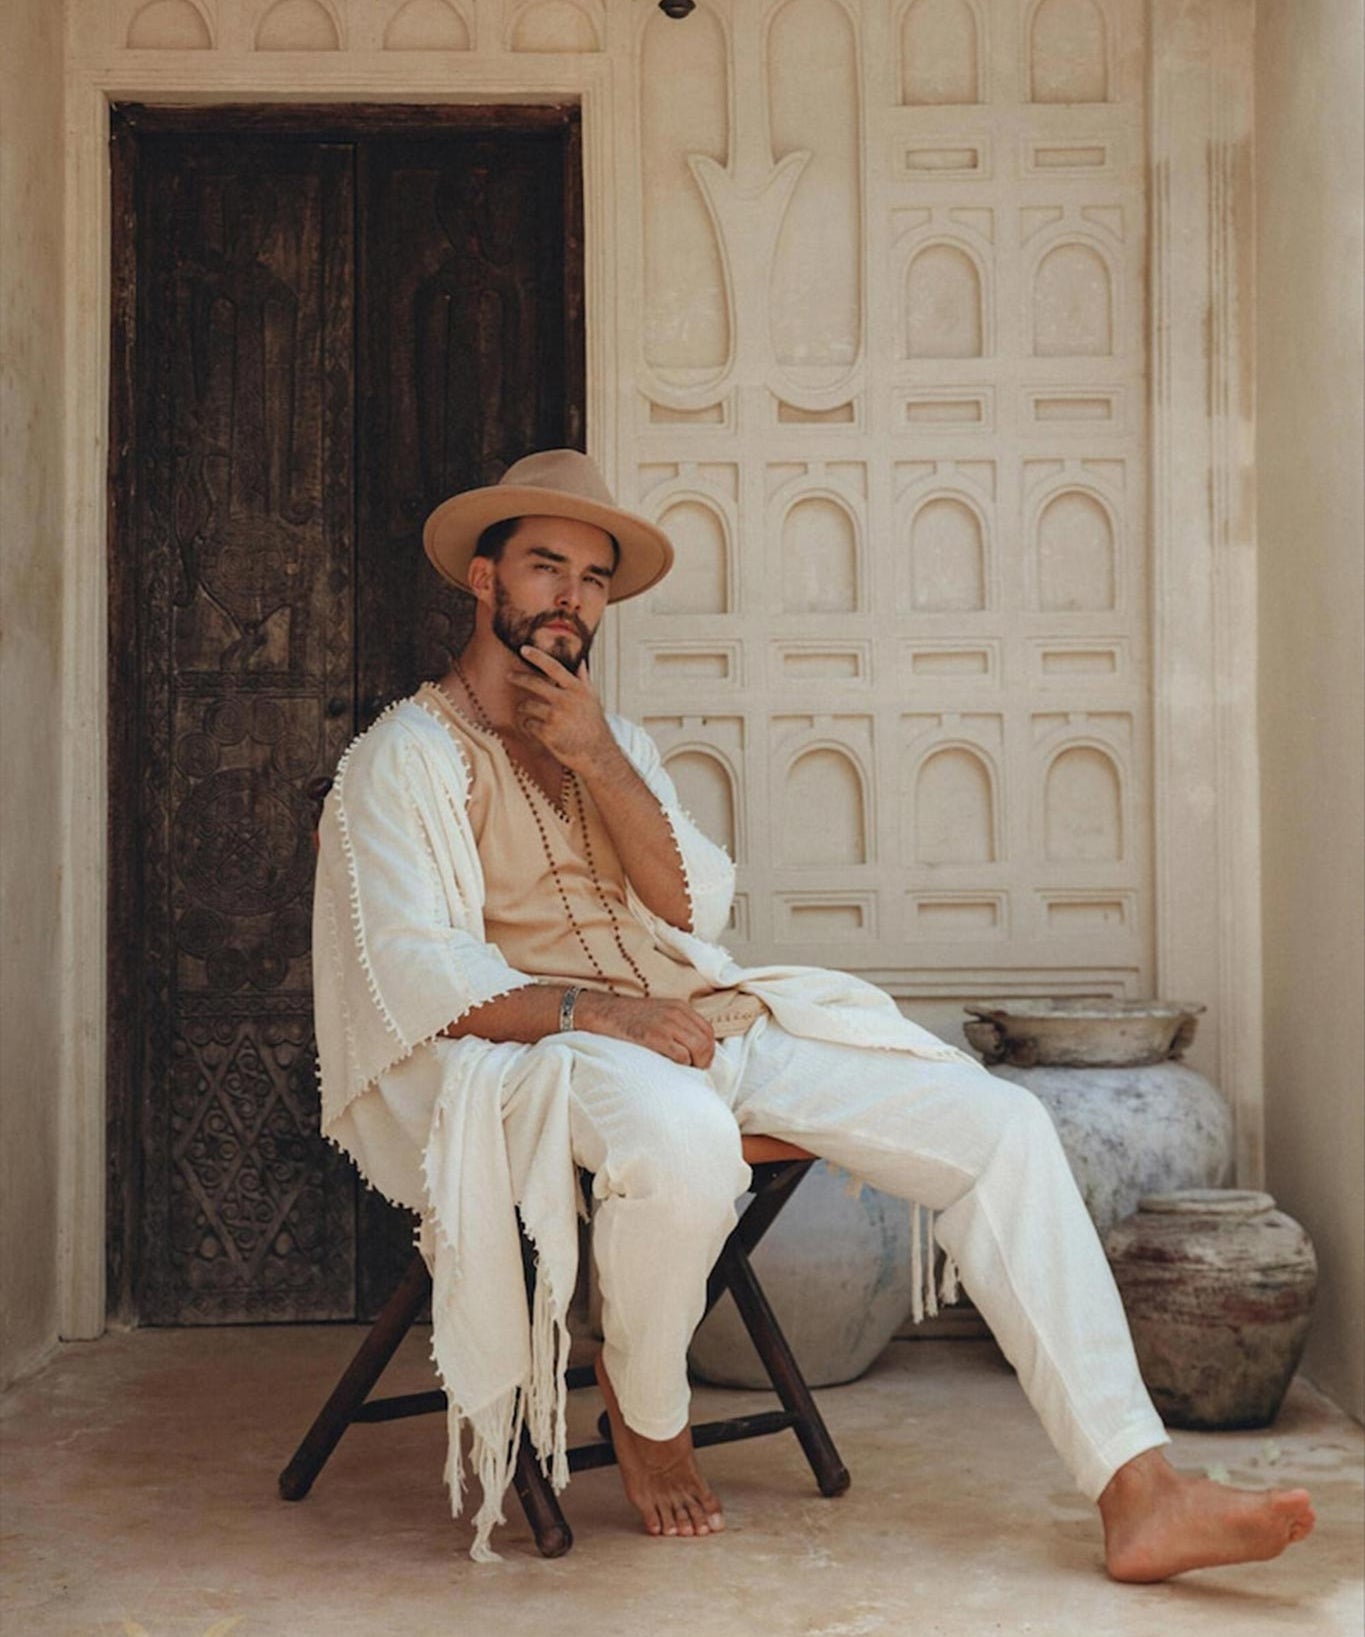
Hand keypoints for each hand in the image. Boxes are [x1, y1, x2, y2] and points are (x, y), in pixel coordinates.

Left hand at [508, 647, 619, 773]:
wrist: (597, 754)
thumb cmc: (594, 725)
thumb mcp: (592, 699)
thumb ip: (583, 679)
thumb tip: (581, 661)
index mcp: (577, 689)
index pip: (554, 667)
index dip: (537, 656)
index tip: (524, 649)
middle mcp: (566, 700)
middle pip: (534, 683)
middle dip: (518, 678)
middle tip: (509, 675)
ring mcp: (556, 717)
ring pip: (527, 705)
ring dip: (524, 708)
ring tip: (526, 711)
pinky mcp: (547, 733)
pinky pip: (528, 724)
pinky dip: (529, 726)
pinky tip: (535, 729)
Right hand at [576, 991, 716, 1069]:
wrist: (604, 1013)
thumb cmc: (630, 1018)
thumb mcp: (660, 1013)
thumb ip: (678, 1023)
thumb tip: (695, 1046)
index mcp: (680, 1007)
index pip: (708, 1030)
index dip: (709, 1049)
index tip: (702, 1060)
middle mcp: (676, 1014)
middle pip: (706, 1041)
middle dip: (704, 1059)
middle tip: (695, 1069)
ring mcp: (666, 1024)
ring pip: (697, 1049)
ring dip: (694, 1063)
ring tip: (685, 1069)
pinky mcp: (654, 1037)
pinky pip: (681, 1055)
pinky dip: (681, 1064)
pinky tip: (671, 1066)